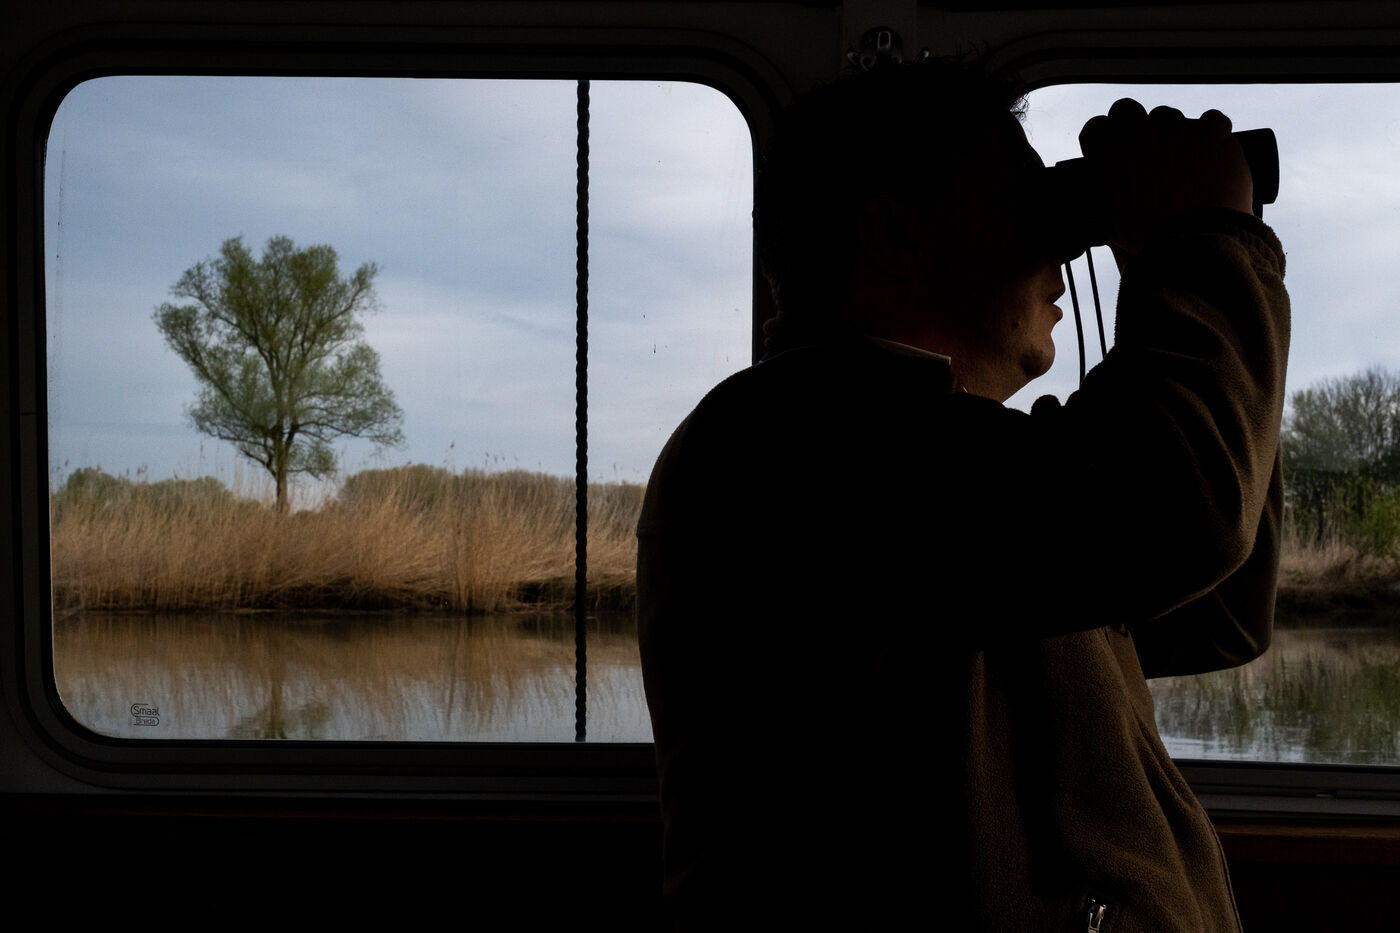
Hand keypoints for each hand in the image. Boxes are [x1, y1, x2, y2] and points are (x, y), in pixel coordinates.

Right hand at [1078, 99, 1252, 262]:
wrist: (1199, 239)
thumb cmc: (1154, 238)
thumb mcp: (1113, 225)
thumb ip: (1108, 202)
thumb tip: (1110, 198)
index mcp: (1109, 158)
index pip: (1094, 128)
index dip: (1101, 140)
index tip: (1108, 151)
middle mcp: (1140, 135)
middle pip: (1125, 109)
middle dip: (1130, 125)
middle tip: (1140, 149)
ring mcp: (1177, 129)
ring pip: (1168, 116)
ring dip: (1169, 133)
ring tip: (1180, 161)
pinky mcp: (1212, 132)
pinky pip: (1210, 120)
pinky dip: (1209, 134)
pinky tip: (1210, 154)